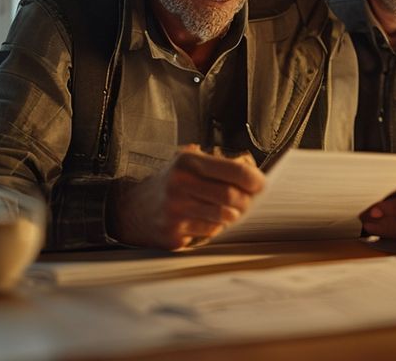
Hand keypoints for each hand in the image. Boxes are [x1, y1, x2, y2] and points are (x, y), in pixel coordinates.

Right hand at [109, 145, 264, 249]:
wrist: (132, 210)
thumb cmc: (170, 185)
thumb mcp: (188, 165)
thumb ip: (218, 167)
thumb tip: (255, 179)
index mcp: (188, 162)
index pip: (234, 171)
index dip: (254, 180)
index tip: (263, 186)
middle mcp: (180, 183)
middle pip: (231, 197)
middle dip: (247, 202)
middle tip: (249, 204)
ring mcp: (175, 210)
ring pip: (223, 217)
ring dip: (232, 217)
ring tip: (229, 212)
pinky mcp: (173, 233)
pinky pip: (210, 232)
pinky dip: (215, 228)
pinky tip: (206, 221)